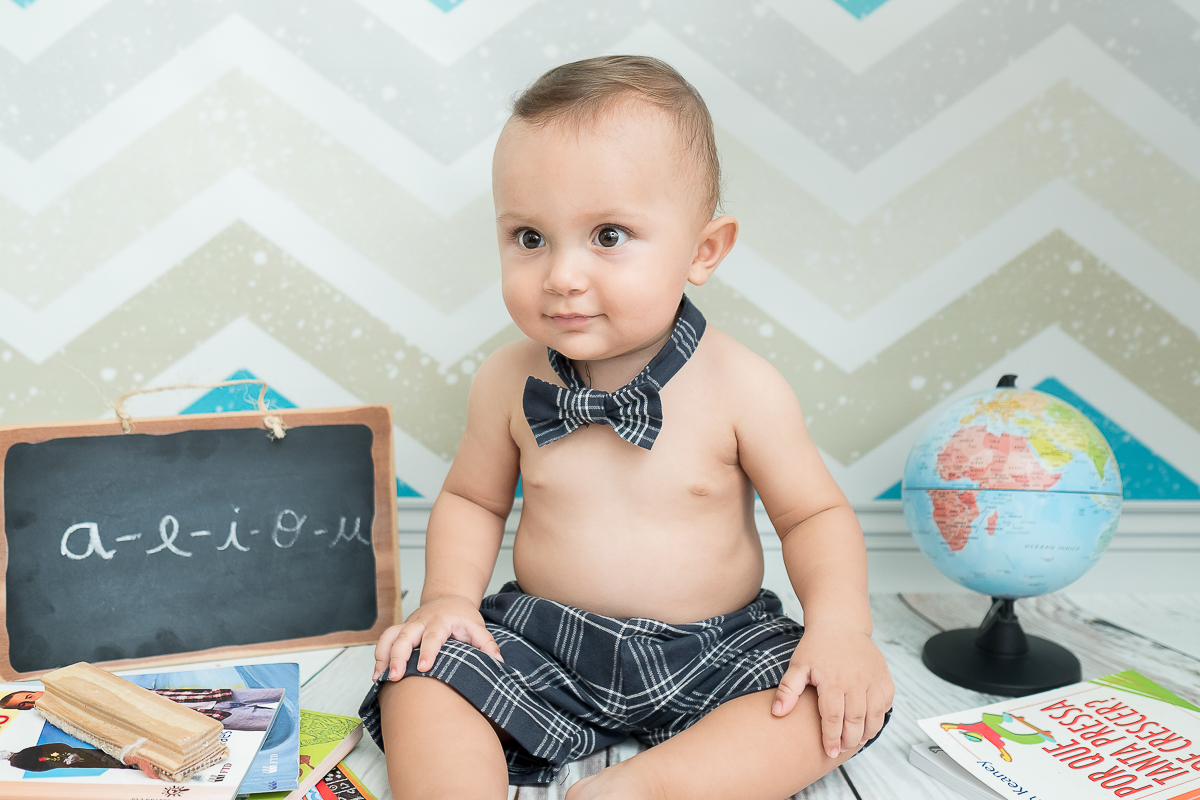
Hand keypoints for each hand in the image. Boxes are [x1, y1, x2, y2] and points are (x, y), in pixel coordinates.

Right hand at [372, 595, 503, 681]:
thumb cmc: (462, 616)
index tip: (423, 668)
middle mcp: (421, 621)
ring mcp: (409, 625)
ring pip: (390, 636)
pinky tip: (377, 673)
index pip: (433, 636)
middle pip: (405, 636)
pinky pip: (385, 639)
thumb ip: (487, 644)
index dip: (427, 651)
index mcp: (441, 620)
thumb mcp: (478, 627)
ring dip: (383, 656)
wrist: (448, 598)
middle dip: (398, 657)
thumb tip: (498, 662)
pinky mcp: (401, 629)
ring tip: (380, 677)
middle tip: (394, 677)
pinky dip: (379, 655)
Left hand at [771, 627, 892, 758]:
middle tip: (842, 749)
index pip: (833, 718)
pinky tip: (869, 723)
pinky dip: (880, 716)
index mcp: (833, 681)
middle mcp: (856, 681)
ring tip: (856, 741)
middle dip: (849, 740)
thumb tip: (777, 712)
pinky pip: (887, 703)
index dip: (832, 738)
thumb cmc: (816, 646)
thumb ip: (787, 690)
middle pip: (856, 721)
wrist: (840, 624)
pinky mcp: (884, 676)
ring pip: (875, 716)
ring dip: (867, 732)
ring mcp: (873, 679)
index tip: (830, 752)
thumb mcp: (798, 665)